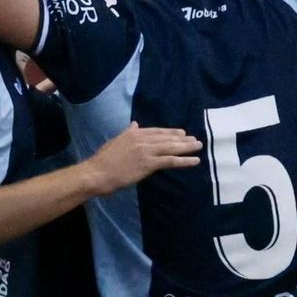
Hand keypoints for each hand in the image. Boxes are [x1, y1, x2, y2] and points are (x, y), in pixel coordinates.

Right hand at [83, 123, 203, 195]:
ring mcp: (146, 151)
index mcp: (133, 133)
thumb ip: (127, 133)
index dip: (170, 132)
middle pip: (167, 138)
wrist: (97, 172)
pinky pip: (171, 161)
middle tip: (195, 140)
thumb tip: (135, 124)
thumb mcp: (115, 141)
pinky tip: (195, 161)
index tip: (181, 133)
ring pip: (171, 148)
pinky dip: (184, 160)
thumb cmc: (103, 161)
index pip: (157, 131)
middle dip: (182, 139)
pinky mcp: (149, 163)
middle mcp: (142, 139)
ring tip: (198, 147)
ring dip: (187, 148)